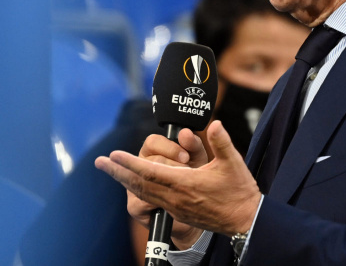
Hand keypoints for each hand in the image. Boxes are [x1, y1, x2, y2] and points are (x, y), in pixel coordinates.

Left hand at [95, 121, 261, 242]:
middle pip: (140, 183)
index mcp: (185, 184)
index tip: (113, 154)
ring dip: (125, 179)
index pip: (151, 172)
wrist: (245, 222)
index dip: (130, 163)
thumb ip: (221, 142)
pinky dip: (139, 187)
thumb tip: (214, 124)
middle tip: (100, 162)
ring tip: (110, 169)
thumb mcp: (233, 163)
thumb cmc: (239, 192)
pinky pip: (152, 198)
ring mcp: (175, 206)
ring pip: (144, 191)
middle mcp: (175, 197)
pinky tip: (132, 182)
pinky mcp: (178, 211)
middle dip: (118, 172)